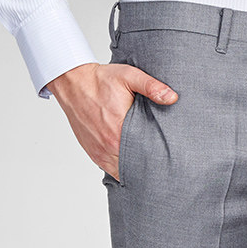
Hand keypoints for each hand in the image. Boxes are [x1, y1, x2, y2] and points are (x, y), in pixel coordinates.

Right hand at [46, 61, 178, 180]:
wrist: (74, 83)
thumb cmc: (100, 80)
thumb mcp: (129, 76)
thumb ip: (152, 87)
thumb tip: (172, 97)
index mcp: (119, 128)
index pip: (144, 155)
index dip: (157, 159)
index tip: (168, 157)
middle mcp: (108, 145)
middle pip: (133, 166)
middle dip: (148, 166)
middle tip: (162, 163)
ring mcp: (99, 151)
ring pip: (121, 171)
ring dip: (133, 169)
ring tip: (148, 164)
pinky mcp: (92, 152)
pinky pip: (108, 169)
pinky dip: (120, 168)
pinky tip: (130, 163)